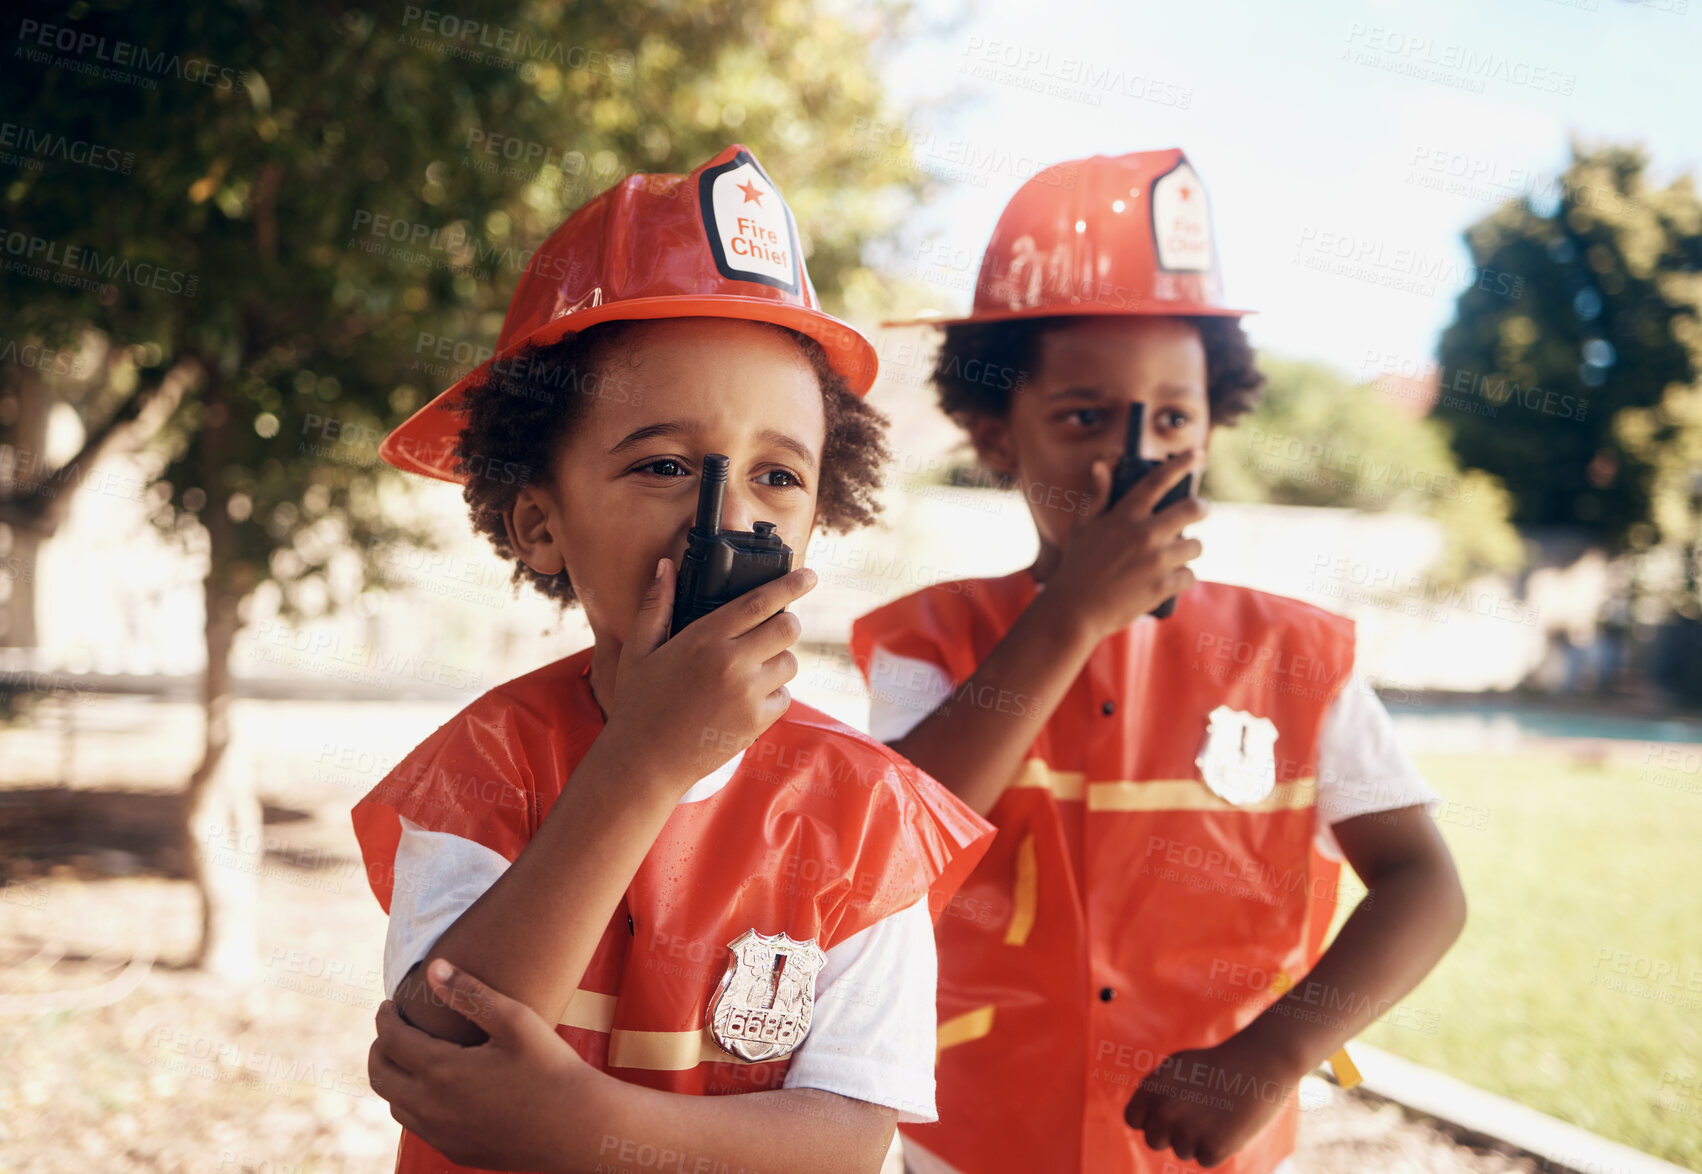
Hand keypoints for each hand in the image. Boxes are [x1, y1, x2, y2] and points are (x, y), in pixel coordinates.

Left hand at [368, 959, 606, 1171]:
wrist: (578, 1128)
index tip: (389, 1004)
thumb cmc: (551, 1068)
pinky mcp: (456, 1151)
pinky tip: (435, 1089)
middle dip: (380, 1047)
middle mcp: (432, 1108)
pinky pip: (418, 1127)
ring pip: (395, 1105)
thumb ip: (470, 993)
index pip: (391, 1040)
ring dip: (393, 1077)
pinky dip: (412, 1103)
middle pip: (381, 1076)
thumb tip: (432, 968)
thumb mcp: (515, 1021)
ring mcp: (442, 1135)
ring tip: (410, 1055)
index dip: (385, 1018)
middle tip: (392, 1027)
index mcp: (442, 1071)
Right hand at [599, 559, 816, 789]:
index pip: (760, 602)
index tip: (809, 575)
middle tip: (773, 629)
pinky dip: (773, 694)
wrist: (644, 762)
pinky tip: (746, 699)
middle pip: (787, 629)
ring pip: (789, 662)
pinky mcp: (757, 721)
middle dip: (787, 624)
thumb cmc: (639, 703)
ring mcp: (747, 693)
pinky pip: (784, 696)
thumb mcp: (638, 650)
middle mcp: (731, 662)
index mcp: (704, 638)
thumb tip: (666, 565)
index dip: (790, 585)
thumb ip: (655, 605)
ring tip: (750, 670)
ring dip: (778, 661)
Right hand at [1039, 452, 1204, 641]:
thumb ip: (1097, 495)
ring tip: (1174, 556)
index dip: (1181, 463)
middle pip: (1193, 509)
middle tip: (1200, 509)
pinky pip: (1190, 576)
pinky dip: (1182, 578)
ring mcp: (1157, 560)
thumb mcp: (1082, 527)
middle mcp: (1145, 533)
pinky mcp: (1164, 586)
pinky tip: (1169, 581)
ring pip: (1195, 546)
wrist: (1074, 611)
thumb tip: (1102, 466)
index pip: (1158, 481)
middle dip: (1201, 507)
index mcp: (1125, 515)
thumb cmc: (1076, 566)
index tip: (1196, 453)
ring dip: (1188, 549)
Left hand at [1123, 1037, 1299, 1167]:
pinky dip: (1217, 1149)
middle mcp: (1164, 1113)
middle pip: (1154, 1141)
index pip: (1133, 1119)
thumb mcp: (1176, 1067)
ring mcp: (1187, 1133)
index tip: (1165, 1115)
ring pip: (1182, 1151)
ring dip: (1197, 1139)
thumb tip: (1142, 1118)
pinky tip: (1229, 1125)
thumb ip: (1155, 1091)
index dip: (1149, 1119)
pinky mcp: (1212, 1149)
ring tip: (1217, 1113)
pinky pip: (1205, 1160)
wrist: (1257, 1065)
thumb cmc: (1217, 1064)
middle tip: (1195, 1116)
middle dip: (1171, 1134)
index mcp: (1151, 1089)